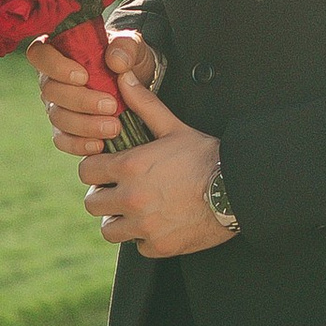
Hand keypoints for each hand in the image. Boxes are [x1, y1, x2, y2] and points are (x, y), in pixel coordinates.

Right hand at [32, 26, 157, 159]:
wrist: (137, 84)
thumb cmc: (126, 59)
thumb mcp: (132, 45)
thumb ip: (126, 46)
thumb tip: (116, 61)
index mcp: (59, 51)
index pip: (39, 54)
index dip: (55, 66)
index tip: (83, 76)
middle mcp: (51, 79)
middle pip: (50, 91)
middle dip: (81, 101)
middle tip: (111, 105)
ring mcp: (56, 105)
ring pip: (57, 117)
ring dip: (85, 124)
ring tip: (113, 126)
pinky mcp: (65, 129)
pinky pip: (62, 140)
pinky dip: (79, 144)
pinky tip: (99, 144)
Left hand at [78, 76, 235, 253]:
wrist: (239, 188)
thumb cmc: (207, 155)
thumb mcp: (174, 128)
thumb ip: (144, 104)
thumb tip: (123, 78)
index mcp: (130, 167)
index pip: (86, 171)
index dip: (95, 169)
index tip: (107, 170)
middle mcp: (132, 198)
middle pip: (93, 204)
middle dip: (104, 196)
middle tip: (120, 192)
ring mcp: (145, 225)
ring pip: (109, 230)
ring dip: (119, 221)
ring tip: (136, 211)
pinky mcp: (160, 246)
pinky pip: (137, 247)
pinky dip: (145, 238)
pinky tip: (159, 224)